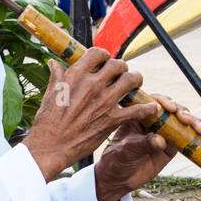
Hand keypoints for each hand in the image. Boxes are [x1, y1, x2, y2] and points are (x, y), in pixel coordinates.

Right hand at [23, 47, 158, 180]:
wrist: (51, 147)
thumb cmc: (47, 122)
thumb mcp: (49, 94)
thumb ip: (56, 76)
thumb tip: (54, 63)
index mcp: (76, 75)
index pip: (99, 53)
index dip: (105, 56)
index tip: (105, 63)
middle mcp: (92, 84)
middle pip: (118, 65)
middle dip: (122, 68)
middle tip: (122, 75)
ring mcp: (104, 102)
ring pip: (131, 80)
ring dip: (136, 81)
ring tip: (136, 84)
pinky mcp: (112, 120)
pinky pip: (137, 110)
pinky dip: (148, 108)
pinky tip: (153, 108)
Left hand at [93, 93, 200, 200]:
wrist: (118, 179)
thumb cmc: (116, 160)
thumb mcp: (125, 152)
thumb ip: (142, 144)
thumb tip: (161, 141)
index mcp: (138, 114)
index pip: (153, 102)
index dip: (164, 102)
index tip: (169, 108)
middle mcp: (154, 119)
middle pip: (173, 110)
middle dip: (183, 114)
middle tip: (187, 122)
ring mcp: (166, 131)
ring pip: (184, 122)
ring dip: (196, 123)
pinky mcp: (175, 144)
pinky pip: (190, 137)